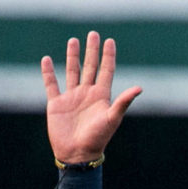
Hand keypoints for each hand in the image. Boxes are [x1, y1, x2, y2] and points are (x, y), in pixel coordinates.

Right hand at [41, 31, 140, 164]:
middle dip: (92, 51)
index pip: (106, 72)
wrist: (78, 154)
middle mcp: (87, 95)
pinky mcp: (57, 104)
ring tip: (73, 41)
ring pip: (72, 72)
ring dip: (73, 57)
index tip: (110, 41)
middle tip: (93, 34)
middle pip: (90, 68)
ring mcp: (72, 98)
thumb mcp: (112, 118)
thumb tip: (139, 87)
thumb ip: (123, 102)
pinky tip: (47, 60)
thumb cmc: (98, 138)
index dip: (108, 57)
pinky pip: (51, 84)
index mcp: (102, 97)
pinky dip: (48, 72)